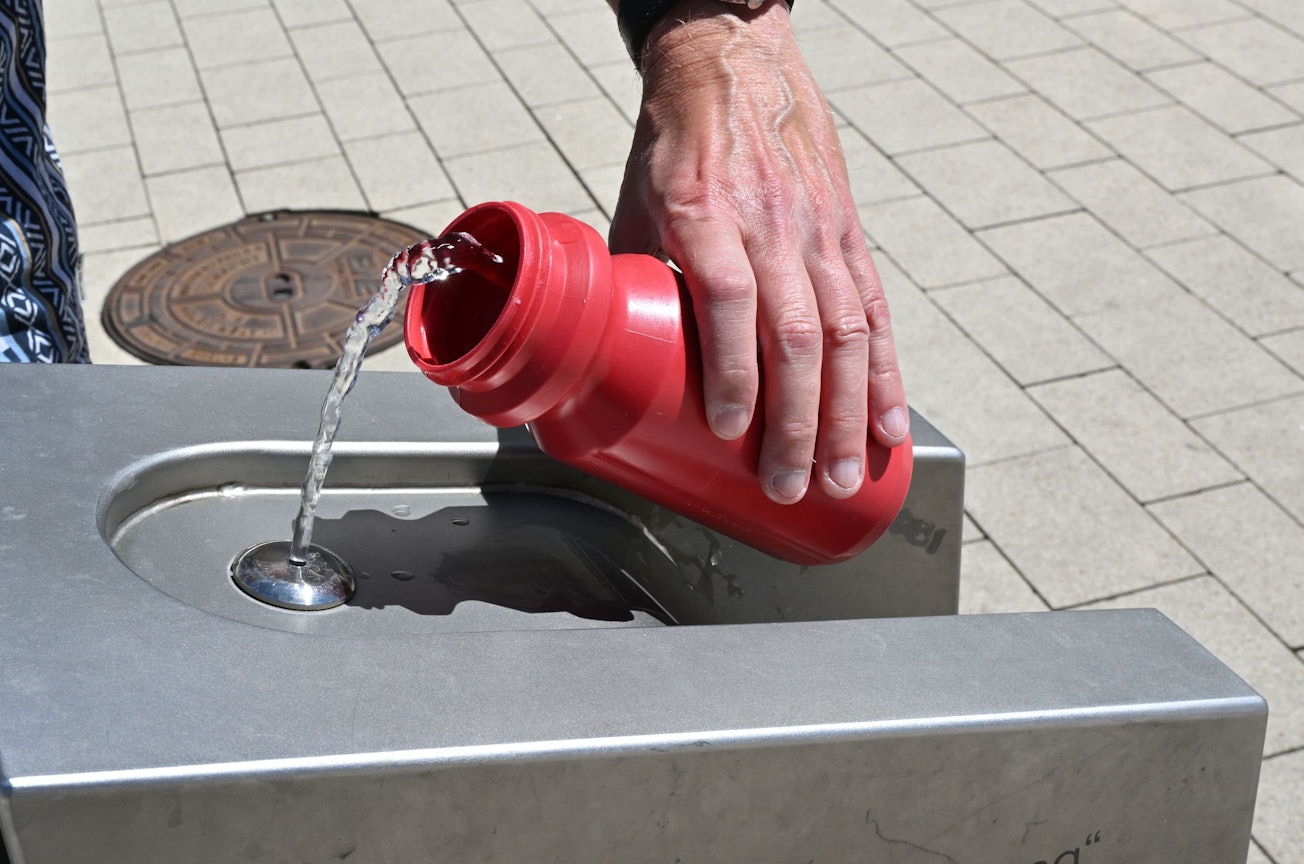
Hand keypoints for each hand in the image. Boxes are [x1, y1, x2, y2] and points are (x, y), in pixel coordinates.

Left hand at [609, 0, 906, 503]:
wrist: (733, 68)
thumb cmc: (676, 143)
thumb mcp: (634, 205)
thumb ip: (630, 283)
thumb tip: (605, 366)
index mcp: (706, 213)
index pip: (731, 300)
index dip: (732, 371)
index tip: (727, 429)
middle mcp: (771, 224)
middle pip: (796, 335)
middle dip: (798, 422)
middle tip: (790, 484)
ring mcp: (818, 231)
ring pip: (844, 333)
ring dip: (846, 415)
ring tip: (842, 476)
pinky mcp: (847, 235)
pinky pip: (874, 311)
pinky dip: (885, 374)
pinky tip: (889, 425)